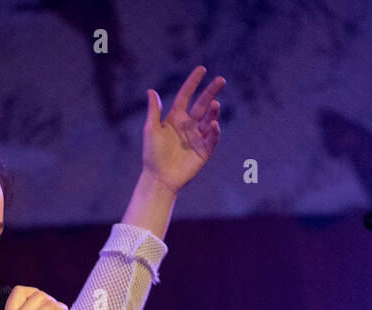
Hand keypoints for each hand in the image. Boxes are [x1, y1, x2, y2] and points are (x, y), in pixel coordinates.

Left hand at [143, 65, 224, 192]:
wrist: (160, 178)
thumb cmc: (152, 154)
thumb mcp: (150, 130)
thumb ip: (154, 111)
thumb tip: (151, 91)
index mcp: (176, 117)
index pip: (186, 95)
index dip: (193, 82)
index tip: (202, 69)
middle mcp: (188, 125)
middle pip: (202, 104)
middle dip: (211, 91)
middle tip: (221, 79)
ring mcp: (198, 137)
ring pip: (209, 119)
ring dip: (213, 110)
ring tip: (215, 104)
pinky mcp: (205, 151)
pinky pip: (212, 138)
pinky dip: (215, 131)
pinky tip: (214, 124)